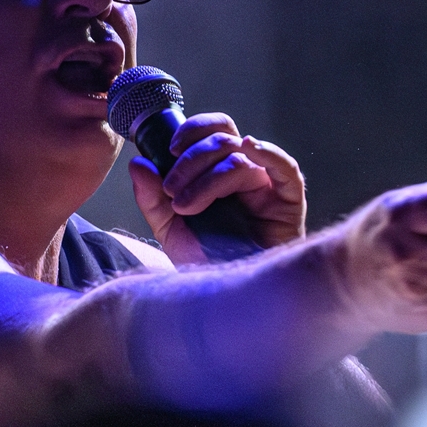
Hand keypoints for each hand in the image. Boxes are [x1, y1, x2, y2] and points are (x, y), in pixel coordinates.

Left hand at [128, 113, 304, 263]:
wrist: (229, 295)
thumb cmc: (205, 260)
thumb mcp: (169, 229)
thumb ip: (152, 197)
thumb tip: (138, 163)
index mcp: (219, 169)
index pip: (212, 131)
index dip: (192, 131)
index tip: (170, 150)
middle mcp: (245, 171)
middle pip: (222, 140)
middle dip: (192, 160)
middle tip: (171, 189)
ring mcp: (267, 185)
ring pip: (239, 159)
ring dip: (207, 179)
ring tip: (185, 206)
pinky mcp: (289, 200)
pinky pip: (285, 167)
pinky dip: (268, 152)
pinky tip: (251, 148)